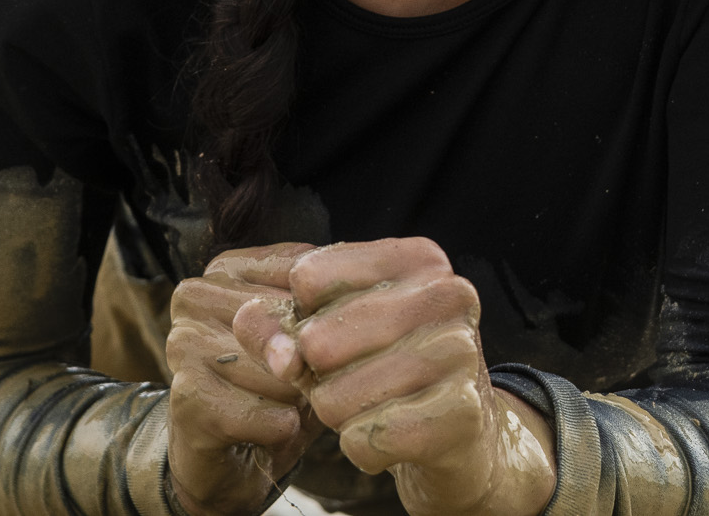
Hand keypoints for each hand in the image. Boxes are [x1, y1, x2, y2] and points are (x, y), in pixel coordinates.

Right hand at [165, 243, 321, 515]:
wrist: (233, 458)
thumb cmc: (279, 386)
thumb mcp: (309, 338)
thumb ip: (319, 313)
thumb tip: (306, 340)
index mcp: (228, 268)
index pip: (301, 275)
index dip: (329, 318)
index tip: (334, 341)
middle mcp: (196, 296)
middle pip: (287, 322)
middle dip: (311, 361)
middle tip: (308, 383)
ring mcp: (184, 343)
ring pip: (277, 370)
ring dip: (298, 398)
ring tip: (287, 405)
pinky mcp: (186, 395)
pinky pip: (258, 411)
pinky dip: (280, 427)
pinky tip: (277, 428)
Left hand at [238, 238, 556, 515]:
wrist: (463, 435)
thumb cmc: (387, 370)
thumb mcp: (332, 336)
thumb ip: (278, 323)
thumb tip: (244, 320)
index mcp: (418, 258)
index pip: (308, 278)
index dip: (298, 320)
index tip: (327, 336)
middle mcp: (448, 293)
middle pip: (317, 342)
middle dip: (315, 378)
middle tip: (347, 383)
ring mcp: (461, 351)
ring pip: (336, 398)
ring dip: (338, 416)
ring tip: (371, 409)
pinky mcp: (462, 414)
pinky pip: (366, 440)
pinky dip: (361, 450)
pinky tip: (390, 438)